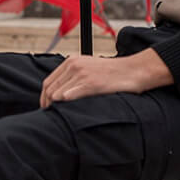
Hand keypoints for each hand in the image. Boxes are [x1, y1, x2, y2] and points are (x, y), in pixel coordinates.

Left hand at [39, 52, 172, 107]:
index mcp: (71, 61)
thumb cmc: (114, 73)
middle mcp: (74, 65)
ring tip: (59, 118)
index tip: (46, 109)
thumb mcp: (90, 68)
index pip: (48, 82)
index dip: (44, 98)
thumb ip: (74, 77)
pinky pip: (69, 96)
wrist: (135, 70)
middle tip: (50, 117)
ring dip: (55, 108)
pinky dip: (64, 106)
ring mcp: (81, 74)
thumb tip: (60, 94)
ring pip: (56, 95)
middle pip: (49, 90)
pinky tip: (68, 113)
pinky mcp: (90, 83)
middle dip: (47, 105)